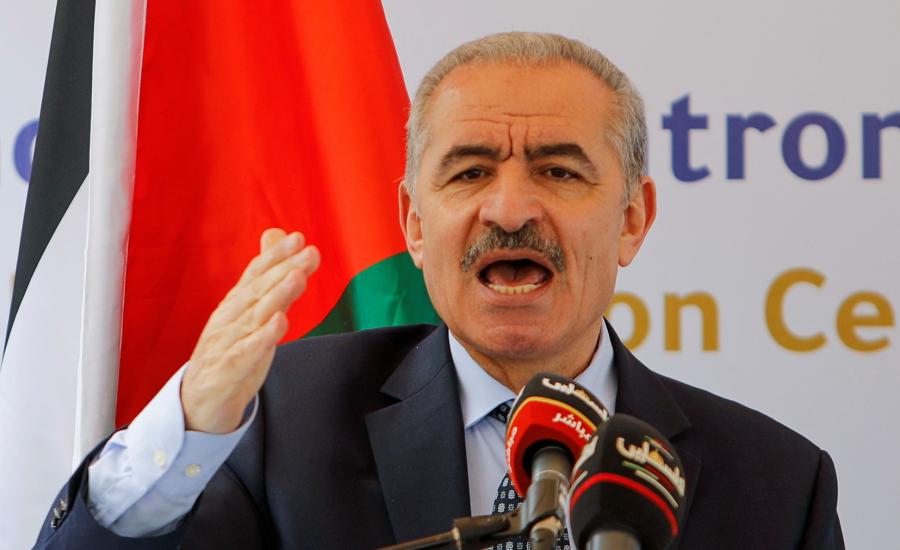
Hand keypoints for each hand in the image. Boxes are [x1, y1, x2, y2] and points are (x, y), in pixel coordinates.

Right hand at [181, 228, 320, 432]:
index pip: (255, 274)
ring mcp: (226, 344)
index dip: (276, 256)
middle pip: (257, 290)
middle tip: (308, 252)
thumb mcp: (251, 316)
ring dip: (276, 295)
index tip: (299, 239)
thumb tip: (276, 238)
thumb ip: (268, 281)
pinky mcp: (227, 371)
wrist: (200, 404)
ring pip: (253, 316)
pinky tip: (280, 322)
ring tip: (298, 276)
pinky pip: (245, 352)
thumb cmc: (230, 354)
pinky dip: (262, 337)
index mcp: (235, 305)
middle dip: (283, 269)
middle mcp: (228, 320)